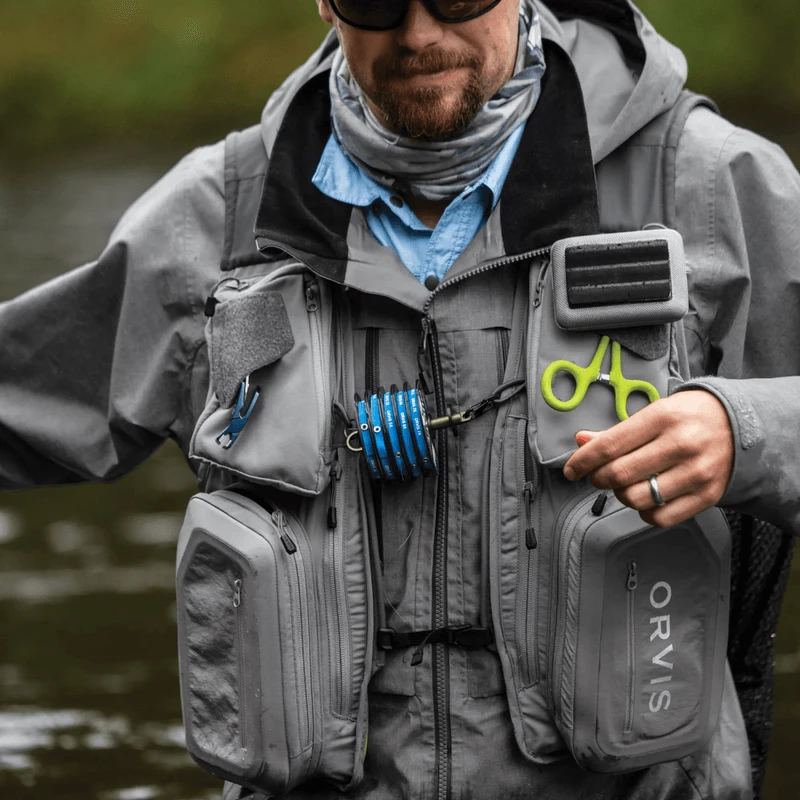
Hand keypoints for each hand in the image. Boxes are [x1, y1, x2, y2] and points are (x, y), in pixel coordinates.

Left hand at [562, 391, 734, 526]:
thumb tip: (581, 441)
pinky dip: (644, 512)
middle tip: (597, 476)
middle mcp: (681, 445)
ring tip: (625, 484)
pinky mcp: (708, 496)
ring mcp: (696, 473)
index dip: (582, 461)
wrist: (741, 425)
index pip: (609, 445)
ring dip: (620, 495)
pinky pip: (660, 517)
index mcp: (663, 417)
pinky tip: (646, 498)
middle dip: (598, 478)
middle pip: (619, 475)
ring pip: (636, 498)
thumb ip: (616, 431)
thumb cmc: (689, 417)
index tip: (571, 469)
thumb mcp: (654, 412)